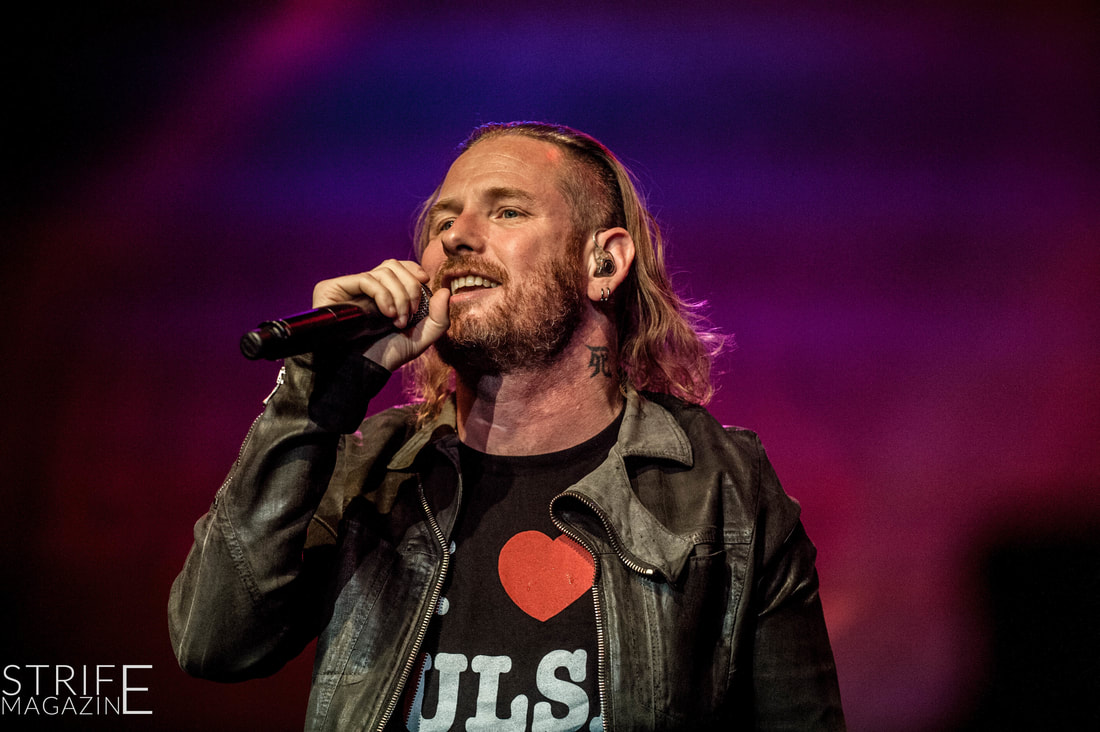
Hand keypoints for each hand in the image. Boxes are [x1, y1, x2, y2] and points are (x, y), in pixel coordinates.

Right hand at [312, 259, 449, 370]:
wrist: (360, 369)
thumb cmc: (386, 356)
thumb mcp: (419, 339)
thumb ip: (438, 319)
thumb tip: (446, 291)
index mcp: (382, 293)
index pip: (398, 266)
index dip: (412, 269)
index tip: (425, 281)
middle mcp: (365, 288)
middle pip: (393, 265)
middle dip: (411, 287)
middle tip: (412, 312)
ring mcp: (349, 287)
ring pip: (383, 272)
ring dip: (399, 296)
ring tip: (398, 320)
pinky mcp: (333, 288)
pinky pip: (366, 280)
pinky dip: (383, 295)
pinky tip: (387, 314)